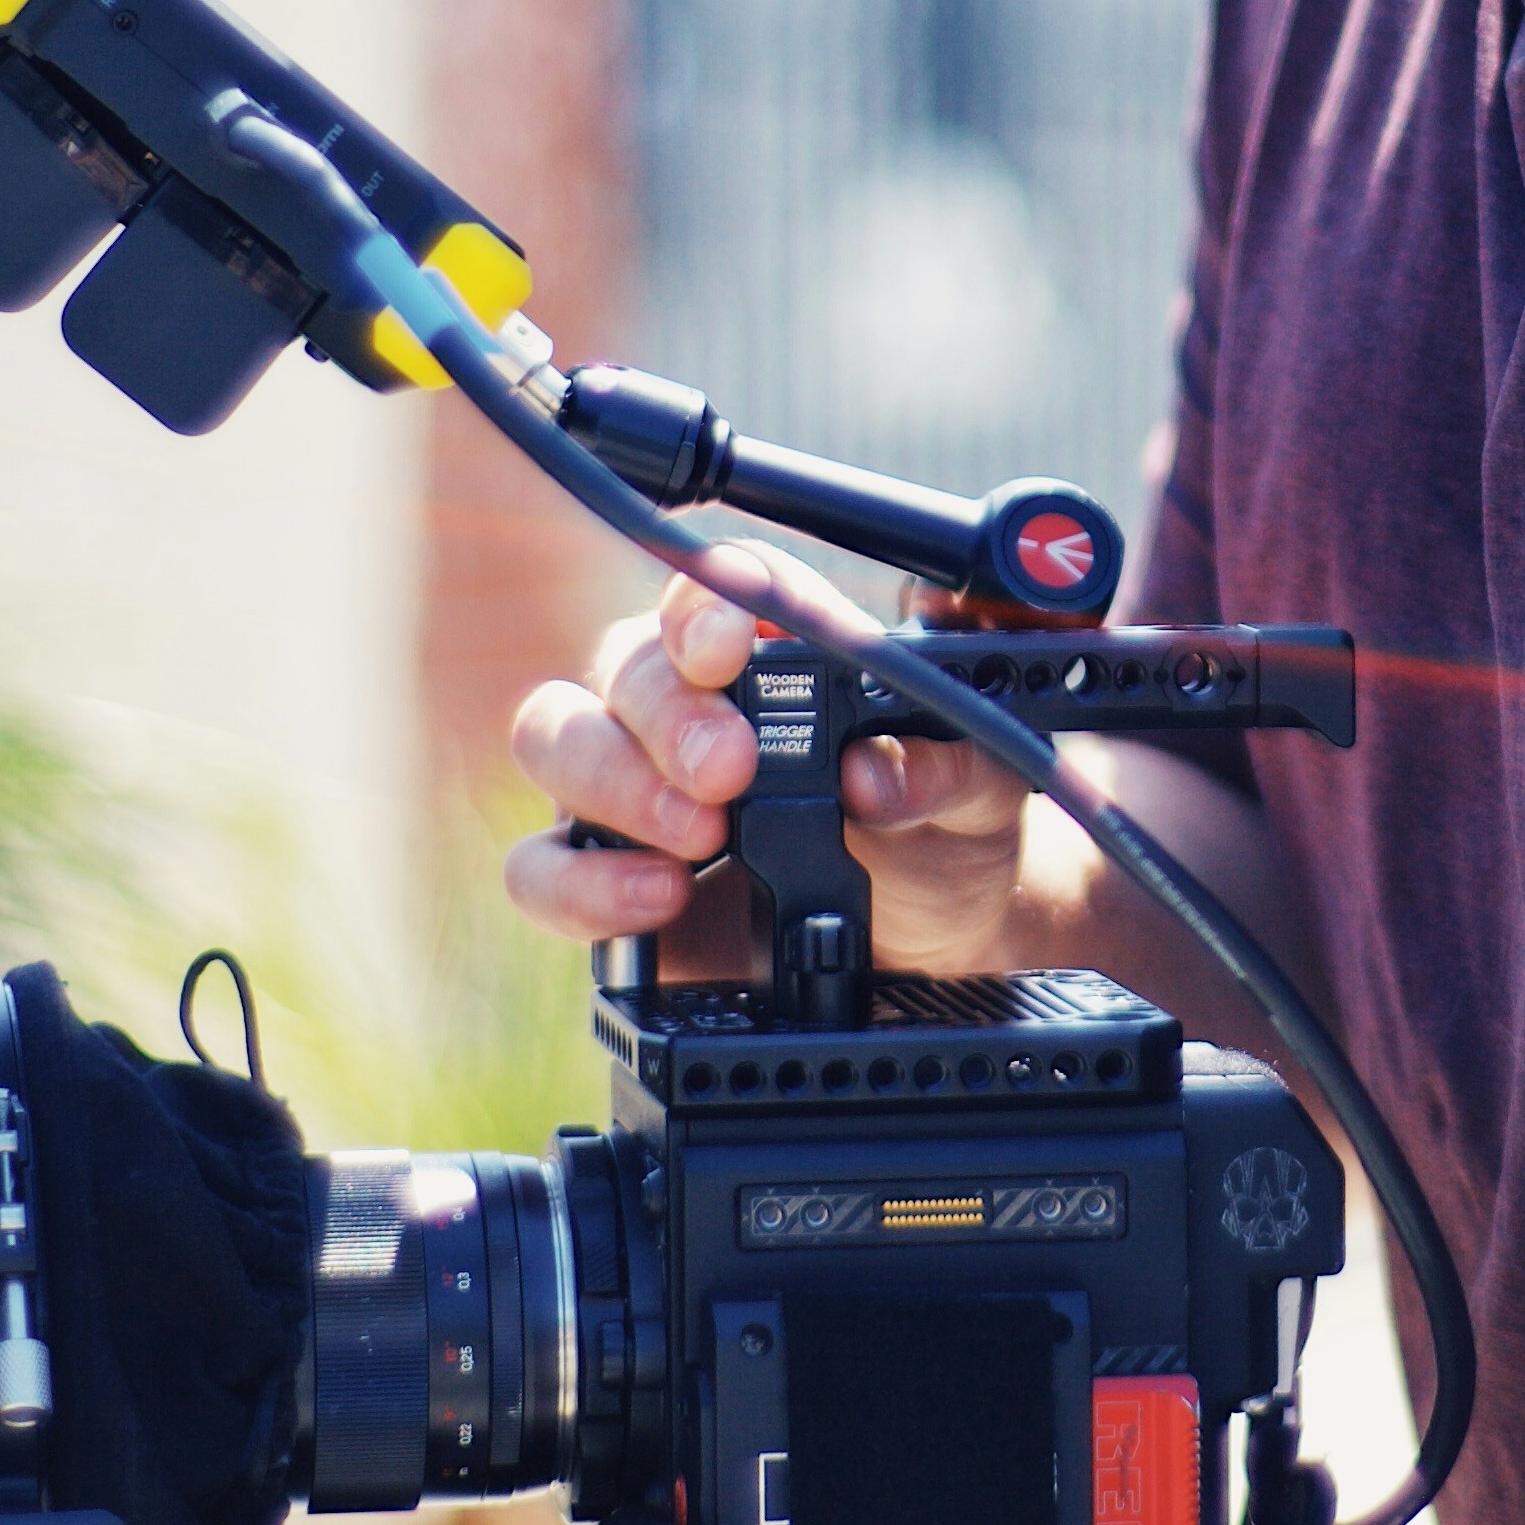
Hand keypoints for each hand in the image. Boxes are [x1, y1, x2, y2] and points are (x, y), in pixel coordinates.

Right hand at [502, 545, 1038, 974]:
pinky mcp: (602, 876)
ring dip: (615, 781)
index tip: (727, 648)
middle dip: (671, 713)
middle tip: (729, 772)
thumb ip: (954, 763)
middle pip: (628, 663)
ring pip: (557, 738)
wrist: (934, 937)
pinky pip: (541, 866)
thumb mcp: (983, 792)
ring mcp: (630, 785)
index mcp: (774, 649)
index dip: (708, 605)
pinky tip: (658, 896)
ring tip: (698, 836)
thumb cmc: (946, 829)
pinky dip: (584, 882)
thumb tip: (877, 770)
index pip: (717, 587)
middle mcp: (683, 700)